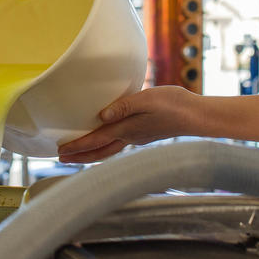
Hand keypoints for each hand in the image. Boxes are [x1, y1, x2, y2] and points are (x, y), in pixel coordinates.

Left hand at [57, 85, 201, 163]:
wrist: (198, 116)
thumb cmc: (175, 105)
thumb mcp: (147, 99)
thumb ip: (124, 106)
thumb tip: (101, 115)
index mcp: (127, 129)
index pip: (96, 140)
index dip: (77, 146)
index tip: (60, 152)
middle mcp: (130, 136)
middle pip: (99, 151)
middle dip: (80, 155)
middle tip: (62, 158)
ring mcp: (138, 137)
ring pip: (109, 149)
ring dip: (91, 153)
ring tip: (79, 154)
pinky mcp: (146, 133)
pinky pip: (119, 144)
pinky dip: (106, 146)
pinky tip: (107, 140)